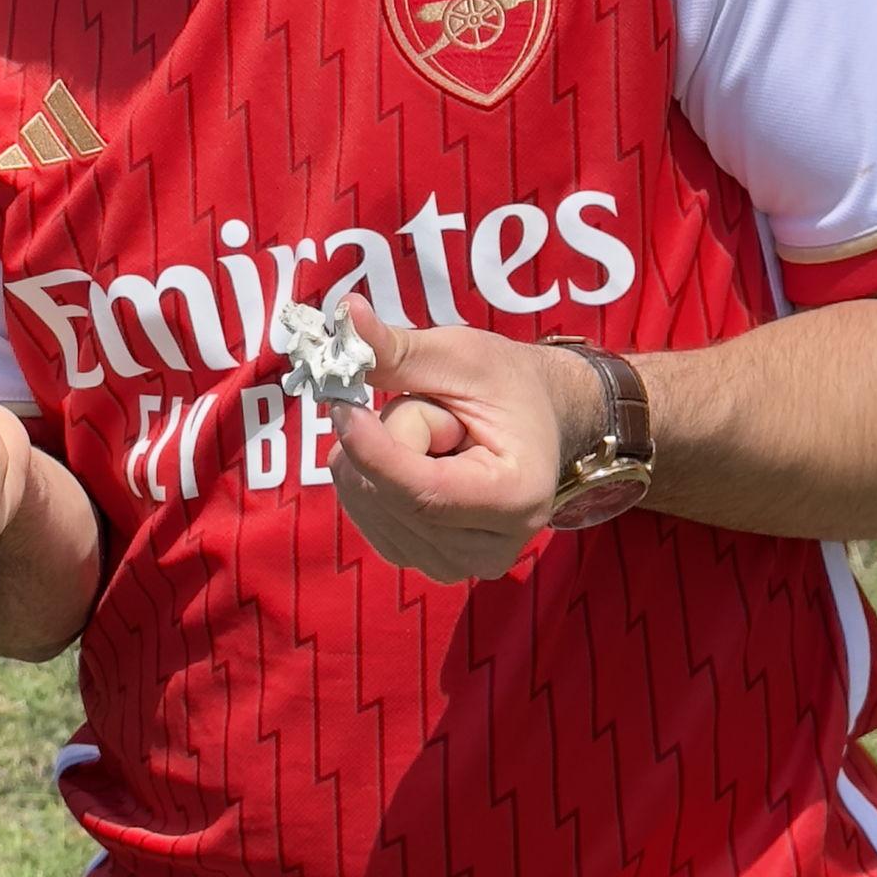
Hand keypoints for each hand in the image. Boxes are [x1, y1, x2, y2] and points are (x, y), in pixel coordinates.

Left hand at [326, 296, 602, 583]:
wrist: (533, 420)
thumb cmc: (504, 383)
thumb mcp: (460, 355)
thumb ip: (400, 348)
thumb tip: (347, 312)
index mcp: (517, 497)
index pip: (425, 493)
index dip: (374, 451)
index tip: (342, 407)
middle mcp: (491, 549)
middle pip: (391, 495)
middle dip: (388, 438)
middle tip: (432, 410)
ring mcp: (456, 564)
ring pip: (369, 504)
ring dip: (377, 456)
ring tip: (430, 437)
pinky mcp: (425, 561)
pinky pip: (362, 513)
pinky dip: (366, 476)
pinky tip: (408, 459)